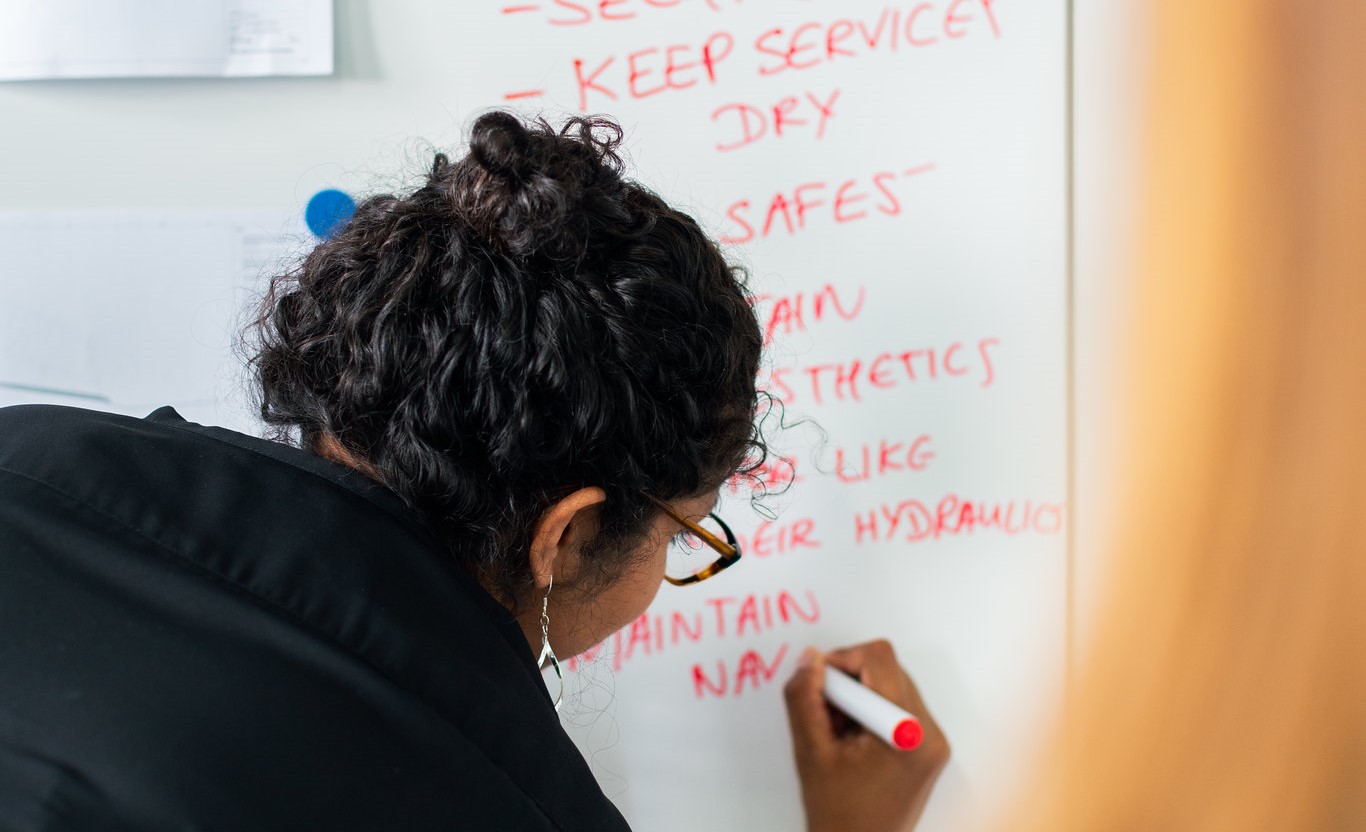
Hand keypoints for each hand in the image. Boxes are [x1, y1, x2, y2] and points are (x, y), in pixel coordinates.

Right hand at [783, 640, 949, 831]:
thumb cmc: (839, 813)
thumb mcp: (810, 751)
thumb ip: (804, 698)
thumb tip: (810, 659)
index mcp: (908, 732)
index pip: (878, 659)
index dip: (840, 662)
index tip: (818, 686)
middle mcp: (929, 733)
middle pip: (886, 669)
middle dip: (848, 685)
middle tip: (826, 718)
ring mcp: (933, 741)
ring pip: (889, 684)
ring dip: (857, 699)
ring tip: (840, 736)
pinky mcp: (928, 747)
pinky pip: (897, 705)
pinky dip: (869, 712)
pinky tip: (853, 742)